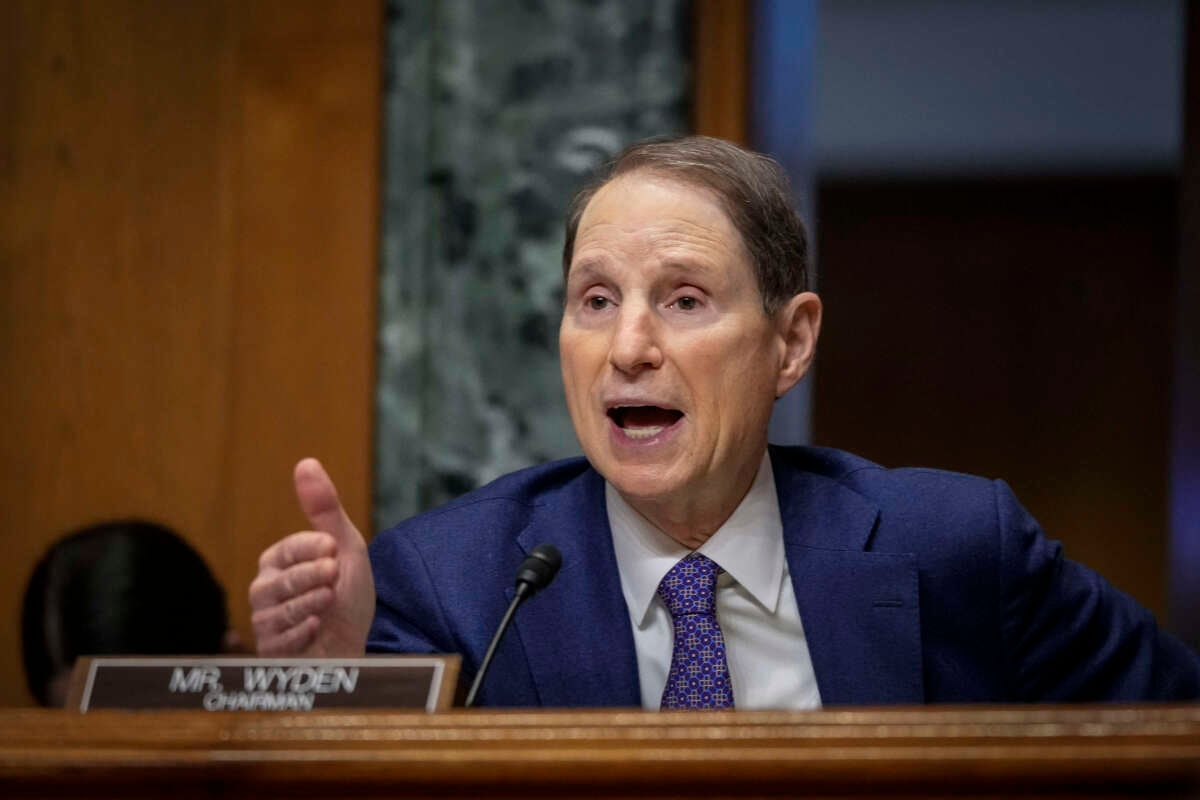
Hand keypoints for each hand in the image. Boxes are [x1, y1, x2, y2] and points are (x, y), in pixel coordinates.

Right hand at [249, 458, 374, 655]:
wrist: (353, 646)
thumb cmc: (348, 597)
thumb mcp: (345, 547)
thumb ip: (324, 508)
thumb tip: (305, 462)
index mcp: (279, 560)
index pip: (289, 547)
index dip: (314, 549)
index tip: (334, 552)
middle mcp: (265, 588)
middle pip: (281, 579)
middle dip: (315, 578)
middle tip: (334, 579)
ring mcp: (264, 619)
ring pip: (279, 608)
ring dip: (312, 603)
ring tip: (329, 601)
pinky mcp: (269, 649)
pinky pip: (280, 638)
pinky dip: (304, 631)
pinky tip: (318, 627)